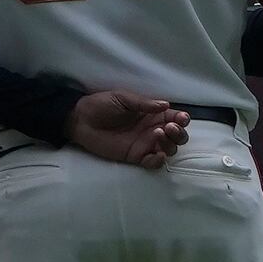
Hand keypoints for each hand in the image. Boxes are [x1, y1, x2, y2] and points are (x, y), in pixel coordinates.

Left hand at [68, 91, 190, 170]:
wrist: (80, 120)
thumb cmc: (101, 105)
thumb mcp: (122, 98)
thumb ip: (143, 103)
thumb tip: (165, 105)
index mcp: (152, 114)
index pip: (175, 118)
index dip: (182, 119)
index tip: (180, 118)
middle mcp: (153, 129)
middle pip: (178, 136)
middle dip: (179, 133)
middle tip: (168, 128)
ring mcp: (145, 144)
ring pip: (169, 149)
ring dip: (170, 144)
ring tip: (157, 134)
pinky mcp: (136, 156)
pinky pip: (153, 162)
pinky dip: (159, 161)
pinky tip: (157, 154)